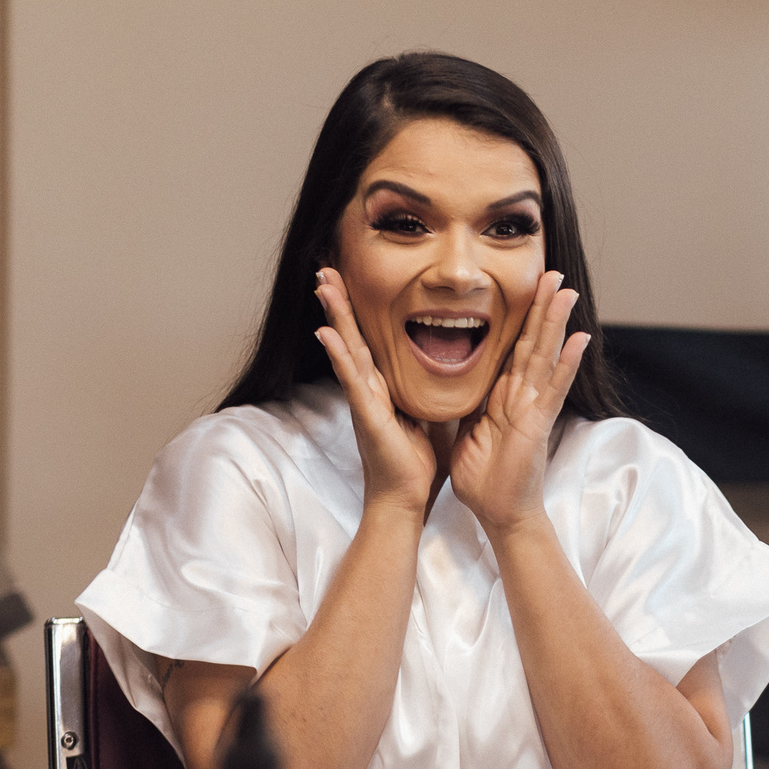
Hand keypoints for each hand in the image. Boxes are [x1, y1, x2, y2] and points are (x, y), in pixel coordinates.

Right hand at [315, 268, 435, 513]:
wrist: (405, 500)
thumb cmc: (415, 464)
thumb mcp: (427, 416)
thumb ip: (428, 392)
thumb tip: (446, 371)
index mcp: (384, 389)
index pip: (370, 341)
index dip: (360, 312)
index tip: (351, 280)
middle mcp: (369, 390)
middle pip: (352, 337)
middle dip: (340, 302)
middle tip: (327, 268)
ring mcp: (364, 402)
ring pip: (347, 351)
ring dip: (335, 316)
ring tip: (323, 285)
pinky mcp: (368, 417)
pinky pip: (353, 381)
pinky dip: (340, 356)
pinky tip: (327, 333)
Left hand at [450, 271, 589, 535]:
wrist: (499, 515)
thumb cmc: (485, 481)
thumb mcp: (465, 433)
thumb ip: (464, 409)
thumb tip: (450, 389)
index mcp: (503, 399)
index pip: (513, 350)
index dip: (519, 320)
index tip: (525, 289)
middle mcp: (523, 398)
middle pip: (534, 344)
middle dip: (541, 309)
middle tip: (551, 273)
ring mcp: (535, 409)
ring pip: (546, 357)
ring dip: (557, 323)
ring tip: (567, 291)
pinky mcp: (539, 424)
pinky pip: (554, 389)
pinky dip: (567, 364)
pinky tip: (579, 339)